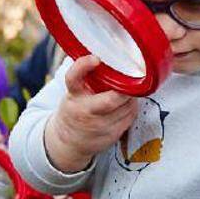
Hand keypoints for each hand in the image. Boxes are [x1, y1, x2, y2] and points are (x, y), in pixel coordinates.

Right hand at [44, 56, 137, 173]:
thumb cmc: (74, 110)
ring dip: (131, 98)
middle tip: (132, 80)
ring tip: (128, 92)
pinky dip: (131, 108)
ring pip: (125, 108)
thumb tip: (107, 56)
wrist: (67, 142)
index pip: (73, 78)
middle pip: (110, 100)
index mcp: (73, 96)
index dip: (83, 66)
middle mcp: (84, 111)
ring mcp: (99, 126)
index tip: (95, 58)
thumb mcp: (74, 93)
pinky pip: (129, 117)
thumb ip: (87, 77)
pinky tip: (126, 105)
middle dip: (125, 90)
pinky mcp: (111, 135)